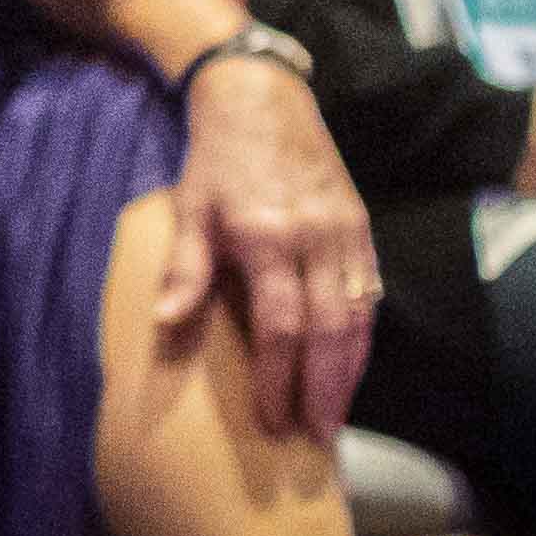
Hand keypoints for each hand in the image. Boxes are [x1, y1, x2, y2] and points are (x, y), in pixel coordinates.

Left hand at [147, 50, 377, 439]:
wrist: (262, 99)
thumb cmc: (216, 160)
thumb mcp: (189, 208)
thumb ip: (184, 270)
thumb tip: (164, 325)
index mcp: (267, 235)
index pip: (282, 325)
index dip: (280, 378)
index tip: (273, 420)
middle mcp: (315, 236)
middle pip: (330, 329)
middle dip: (325, 389)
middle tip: (316, 436)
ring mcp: (346, 232)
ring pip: (359, 316)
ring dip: (350, 372)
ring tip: (335, 416)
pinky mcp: (362, 227)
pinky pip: (370, 294)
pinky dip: (363, 337)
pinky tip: (351, 367)